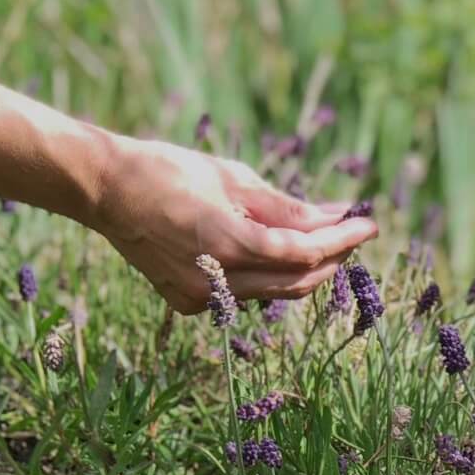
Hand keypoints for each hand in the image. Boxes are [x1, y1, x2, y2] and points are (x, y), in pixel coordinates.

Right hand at [90, 133, 376, 313]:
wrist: (106, 191)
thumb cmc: (167, 170)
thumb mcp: (233, 178)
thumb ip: (286, 207)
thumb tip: (334, 216)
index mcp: (226, 243)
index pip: (303, 253)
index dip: (341, 240)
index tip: (368, 225)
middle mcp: (216, 282)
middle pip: (295, 283)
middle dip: (331, 259)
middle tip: (353, 233)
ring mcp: (201, 299)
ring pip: (272, 292)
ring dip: (303, 269)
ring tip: (324, 240)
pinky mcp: (189, 303)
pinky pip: (245, 294)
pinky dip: (268, 275)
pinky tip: (278, 253)